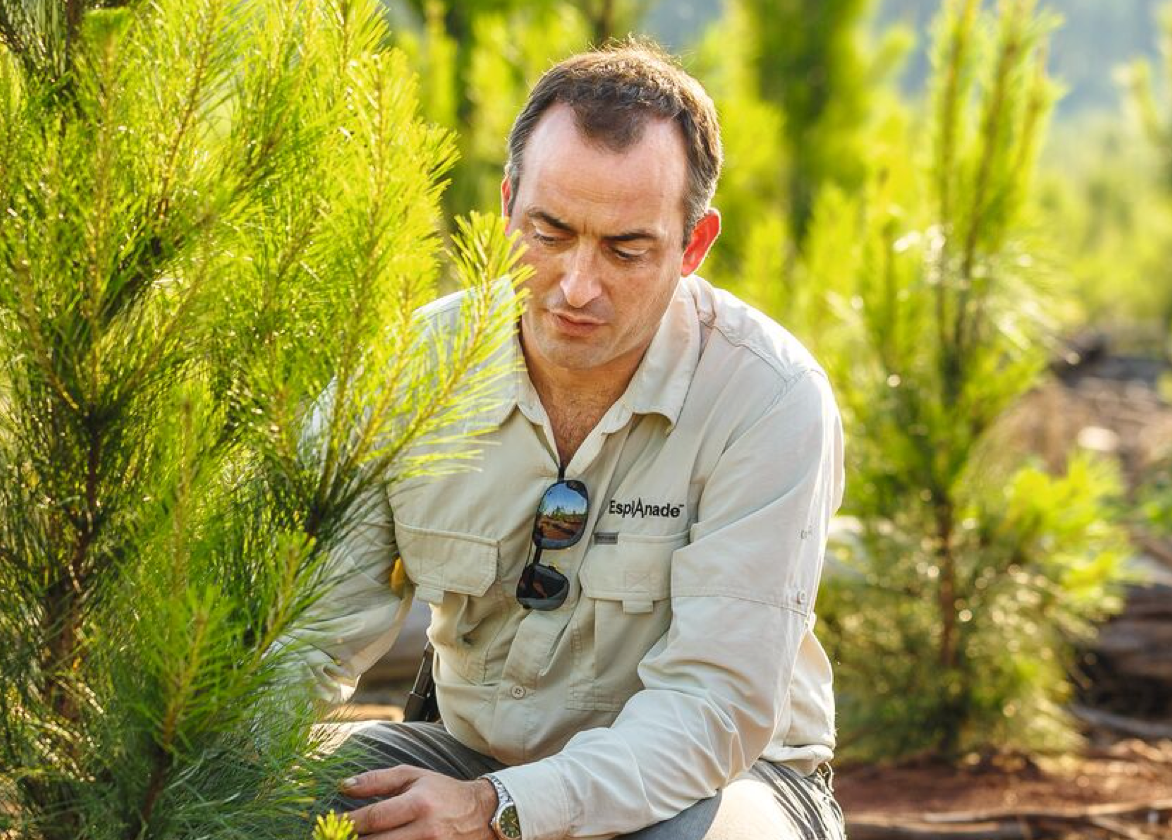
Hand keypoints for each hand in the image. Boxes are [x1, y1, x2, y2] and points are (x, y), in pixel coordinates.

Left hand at [340, 766, 497, 838]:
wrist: (482, 815)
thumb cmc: (441, 792)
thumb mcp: (413, 777)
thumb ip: (377, 780)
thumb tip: (342, 786)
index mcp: (419, 803)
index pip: (375, 817)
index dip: (348, 823)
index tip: (328, 824)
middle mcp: (426, 830)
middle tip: (334, 838)